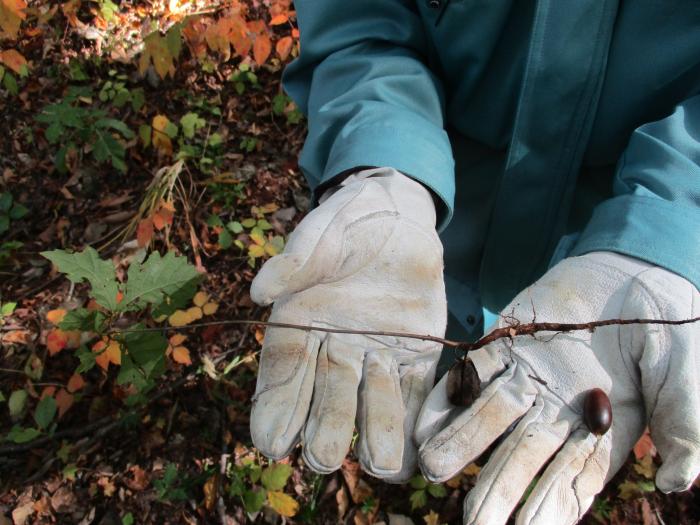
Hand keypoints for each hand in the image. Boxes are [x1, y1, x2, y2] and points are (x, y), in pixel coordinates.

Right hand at [250, 167, 446, 480]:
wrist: (395, 214)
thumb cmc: (346, 221)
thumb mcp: (320, 233)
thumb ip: (295, 261)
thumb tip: (260, 293)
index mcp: (300, 324)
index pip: (281, 372)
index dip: (274, 408)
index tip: (269, 443)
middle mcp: (335, 348)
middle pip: (326, 397)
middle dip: (324, 428)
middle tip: (322, 457)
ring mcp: (377, 354)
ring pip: (372, 401)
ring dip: (374, 432)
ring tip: (379, 464)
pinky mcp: (417, 352)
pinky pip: (415, 391)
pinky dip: (414, 419)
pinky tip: (414, 452)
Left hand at [416, 252, 699, 523]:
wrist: (634, 278)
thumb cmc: (671, 332)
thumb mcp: (686, 379)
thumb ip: (684, 428)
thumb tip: (677, 483)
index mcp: (600, 435)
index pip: (571, 481)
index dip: (549, 507)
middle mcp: (556, 416)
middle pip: (522, 458)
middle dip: (498, 487)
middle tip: (474, 519)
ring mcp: (527, 382)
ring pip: (489, 418)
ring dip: (462, 442)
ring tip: (434, 467)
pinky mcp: (504, 348)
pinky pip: (473, 372)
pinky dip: (450, 396)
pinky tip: (426, 419)